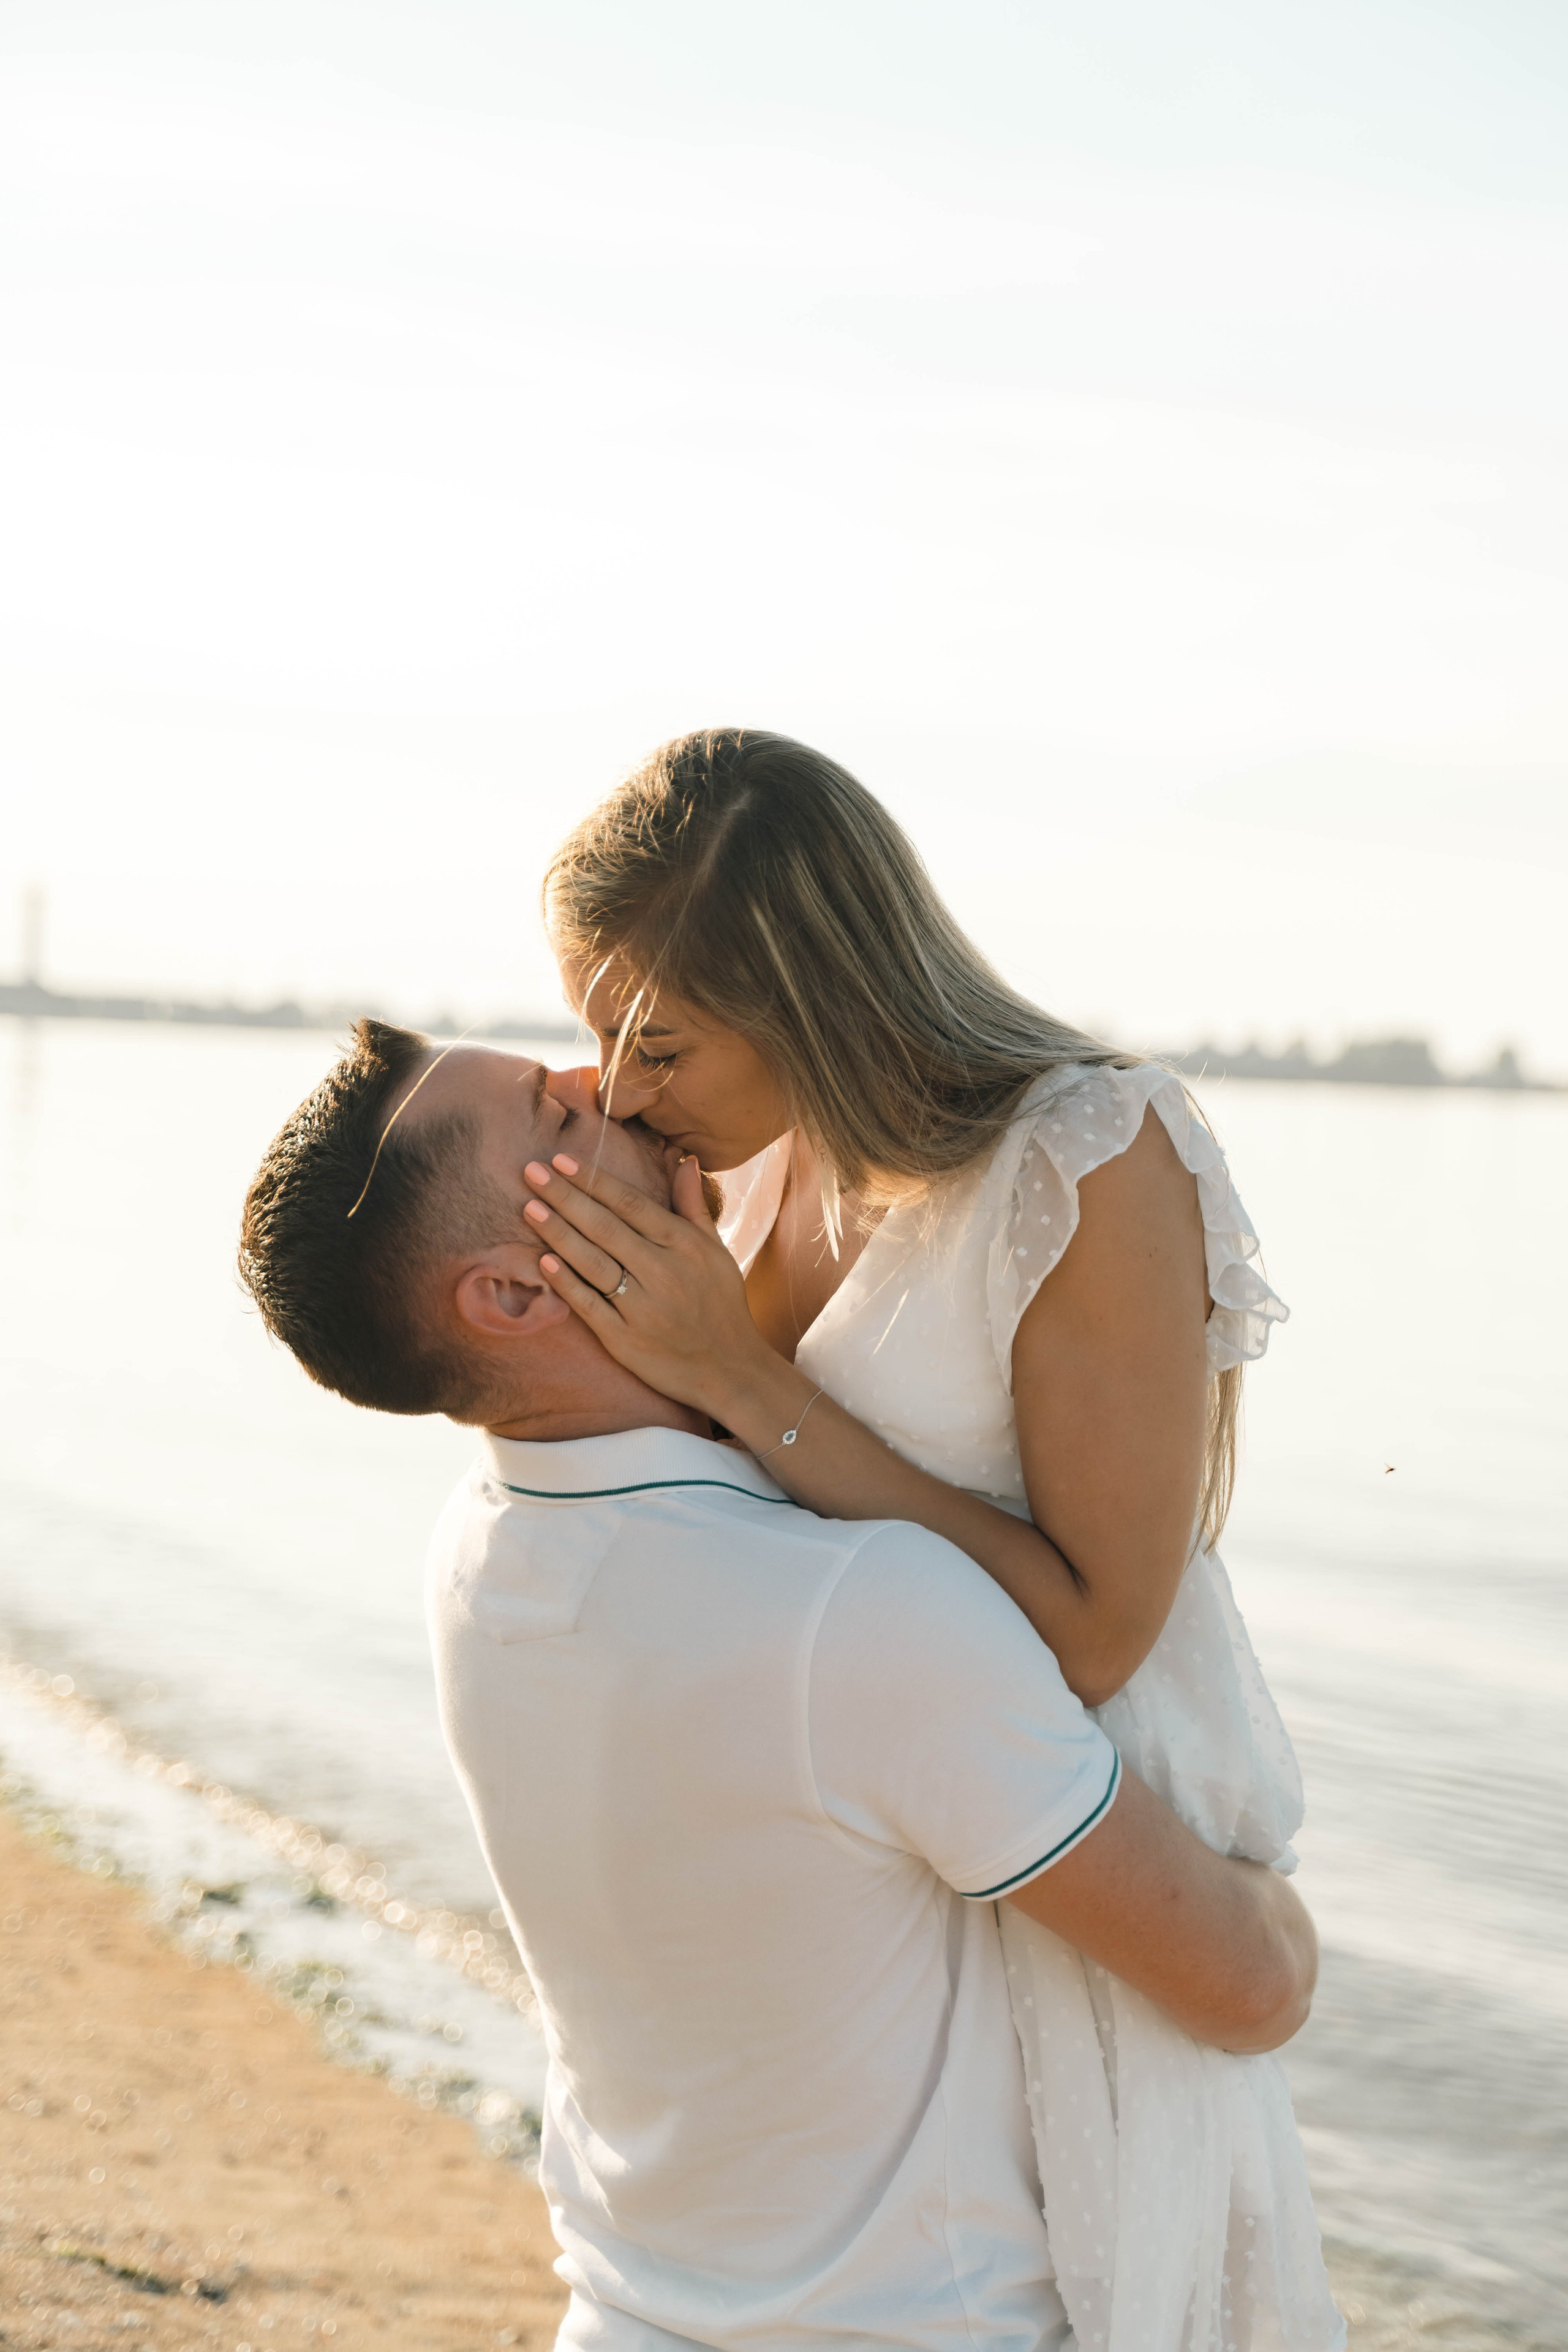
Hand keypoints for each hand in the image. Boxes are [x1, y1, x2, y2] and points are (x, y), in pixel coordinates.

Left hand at [522, 1149, 788, 1419]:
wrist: (730, 1369)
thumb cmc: (721, 1303)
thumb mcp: (715, 1250)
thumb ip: (693, 1206)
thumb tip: (686, 1160)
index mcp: (683, 1245)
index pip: (630, 1204)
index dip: (593, 1180)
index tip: (561, 1159)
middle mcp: (662, 1271)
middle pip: (605, 1227)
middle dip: (565, 1197)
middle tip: (531, 1171)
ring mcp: (642, 1306)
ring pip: (593, 1262)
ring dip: (559, 1233)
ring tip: (530, 1207)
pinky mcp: (624, 1339)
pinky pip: (589, 1305)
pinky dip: (567, 1283)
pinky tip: (542, 1262)